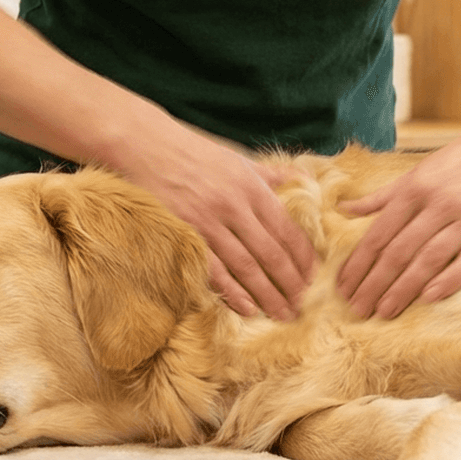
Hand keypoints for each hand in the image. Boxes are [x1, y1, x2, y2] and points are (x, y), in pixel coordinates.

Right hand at [122, 137, 315, 320]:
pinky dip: (232, 292)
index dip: (303, 257)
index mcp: (251, 187)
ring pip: (246, 266)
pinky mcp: (184, 235)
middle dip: (291, 283)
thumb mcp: (238, 158)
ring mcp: (207, 223)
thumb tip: (304, 178)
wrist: (145, 146)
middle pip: (271, 253)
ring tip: (283, 313)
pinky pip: (212, 270)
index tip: (314, 278)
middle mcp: (234, 206)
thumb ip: (272, 174)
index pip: (287, 229)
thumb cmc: (194, 153)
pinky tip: (248, 308)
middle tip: (304, 305)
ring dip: (268, 294)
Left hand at [335, 116, 460, 318]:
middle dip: (374, 284)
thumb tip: (343, 210)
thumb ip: (383, 196)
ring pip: (429, 258)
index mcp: (415, 188)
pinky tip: (429, 298)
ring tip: (385, 312)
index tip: (343, 288)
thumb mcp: (419, 171)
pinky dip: (449, 280)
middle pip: (399, 251)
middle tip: (358, 310)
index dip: (358, 264)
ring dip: (404, 289)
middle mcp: (440, 202)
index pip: (378, 234)